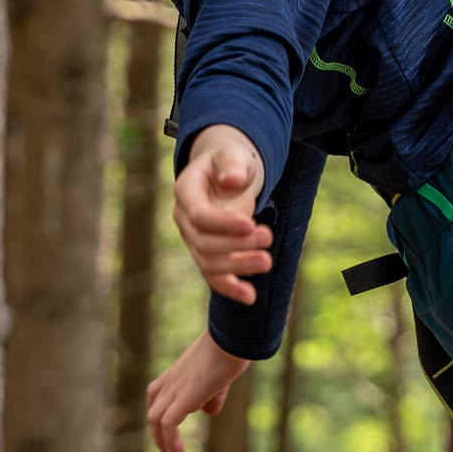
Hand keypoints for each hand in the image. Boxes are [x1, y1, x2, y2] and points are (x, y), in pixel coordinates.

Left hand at [147, 331, 250, 451]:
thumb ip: (212, 395)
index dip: (161, 415)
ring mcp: (175, 389)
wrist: (231, 339)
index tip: (169, 431)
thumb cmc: (230, 351)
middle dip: (158, 433)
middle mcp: (171, 381)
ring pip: (155, 420)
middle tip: (167, 451)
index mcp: (177, 372)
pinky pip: (168, 425)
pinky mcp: (184, 398)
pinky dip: (170, 441)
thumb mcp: (220, 377)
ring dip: (161, 441)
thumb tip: (208, 411)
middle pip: (153, 410)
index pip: (157, 394)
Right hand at [174, 125, 270, 303]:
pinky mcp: (207, 254)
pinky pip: (214, 276)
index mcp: (186, 192)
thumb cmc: (230, 162)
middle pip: (204, 242)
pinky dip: (231, 288)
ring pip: (209, 262)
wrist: (226, 173)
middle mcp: (185, 219)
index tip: (250, 224)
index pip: (199, 215)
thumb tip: (232, 180)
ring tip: (267, 262)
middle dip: (237, 245)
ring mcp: (194, 240)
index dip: (223, 223)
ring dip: (239, 266)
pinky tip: (250, 297)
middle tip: (268, 237)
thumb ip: (232, 164)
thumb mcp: (233, 153)